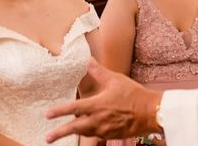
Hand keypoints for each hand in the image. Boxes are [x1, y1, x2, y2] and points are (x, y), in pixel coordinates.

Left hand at [45, 58, 162, 142]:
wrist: (150, 112)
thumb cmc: (133, 95)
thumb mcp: (115, 80)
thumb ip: (99, 72)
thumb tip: (88, 61)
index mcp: (97, 105)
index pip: (73, 109)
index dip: (59, 111)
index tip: (47, 114)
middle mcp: (98, 120)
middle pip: (74, 128)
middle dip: (59, 133)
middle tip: (47, 138)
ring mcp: (105, 130)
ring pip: (85, 132)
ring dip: (74, 132)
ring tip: (64, 133)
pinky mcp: (111, 135)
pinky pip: (96, 135)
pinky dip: (90, 132)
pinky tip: (88, 129)